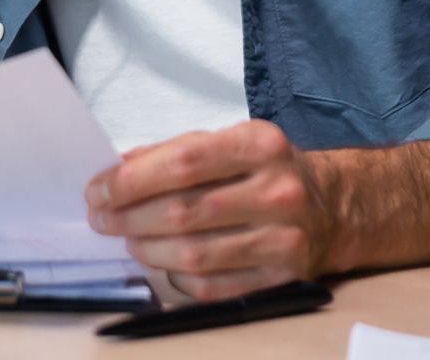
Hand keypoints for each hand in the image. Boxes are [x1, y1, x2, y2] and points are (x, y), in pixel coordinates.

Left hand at [85, 121, 332, 301]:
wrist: (332, 206)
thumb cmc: (263, 170)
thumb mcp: (228, 141)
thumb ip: (174, 152)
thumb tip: (117, 170)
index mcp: (260, 145)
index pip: (183, 162)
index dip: (132, 180)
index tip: (98, 190)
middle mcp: (277, 191)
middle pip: (184, 212)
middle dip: (129, 218)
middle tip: (102, 219)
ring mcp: (284, 239)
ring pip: (195, 254)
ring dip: (148, 250)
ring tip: (129, 240)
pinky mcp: (283, 278)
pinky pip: (214, 288)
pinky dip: (178, 279)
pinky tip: (166, 264)